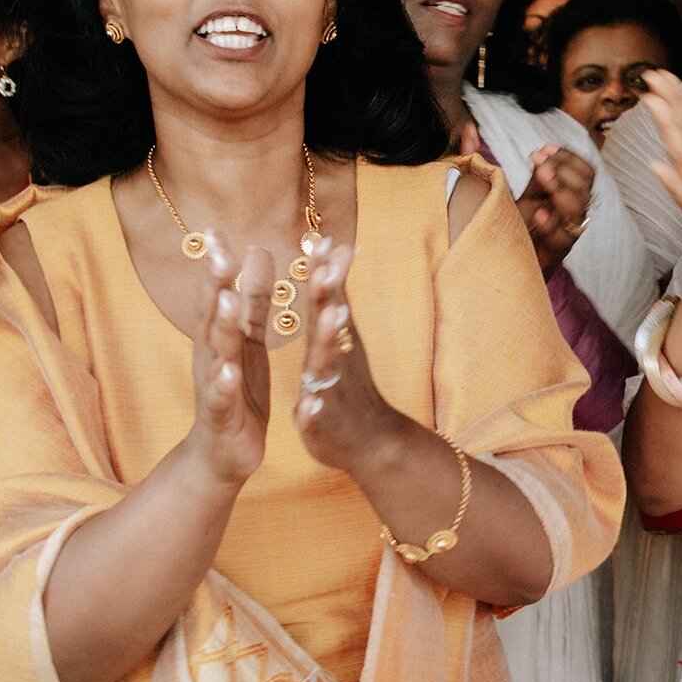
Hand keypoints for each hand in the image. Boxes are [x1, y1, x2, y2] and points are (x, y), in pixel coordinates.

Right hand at [184, 238, 273, 487]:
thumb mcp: (248, 341)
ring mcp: (214, 385)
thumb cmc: (236, 391)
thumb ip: (254, 299)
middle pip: (212, 317)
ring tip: (226, 302)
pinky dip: (224, 385)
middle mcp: (211, 356)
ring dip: (220, 327)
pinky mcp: (223, 415)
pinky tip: (228, 371)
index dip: (219, 264)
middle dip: (216, 285)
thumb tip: (256, 251)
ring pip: (216, 353)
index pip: (219, 294)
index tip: (218, 231)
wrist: (221, 454)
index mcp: (221, 337)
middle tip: (220, 253)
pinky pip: (223, 398)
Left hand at [291, 238, 402, 473]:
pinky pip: (318, 416)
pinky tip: (309, 406)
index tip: (317, 240)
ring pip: (328, 366)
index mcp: (334, 340)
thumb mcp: (345, 334)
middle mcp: (336, 360)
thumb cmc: (352, 384)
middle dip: (328, 299)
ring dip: (328, 345)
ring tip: (330, 322)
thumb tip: (342, 246)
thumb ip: (339, 292)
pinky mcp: (323, 424)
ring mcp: (332, 391)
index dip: (322, 272)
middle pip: (330, 325)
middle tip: (325, 272)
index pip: (327, 300)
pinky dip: (315, 410)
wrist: (372, 442)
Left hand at [517, 144, 591, 273]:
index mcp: (572, 197)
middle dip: (563, 169)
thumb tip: (537, 151)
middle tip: (539, 159)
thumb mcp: (527, 195)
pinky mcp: (557, 252)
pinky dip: (551, 224)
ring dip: (560, 188)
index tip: (547, 147)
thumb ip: (537, 177)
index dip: (570, 158)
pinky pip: (563, 238)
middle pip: (585, 187)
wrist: (509, 261)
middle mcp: (574, 213)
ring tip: (542, 175)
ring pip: (578, 210)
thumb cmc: (520, 227)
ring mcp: (568, 232)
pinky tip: (538, 212)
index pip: (586, 172)